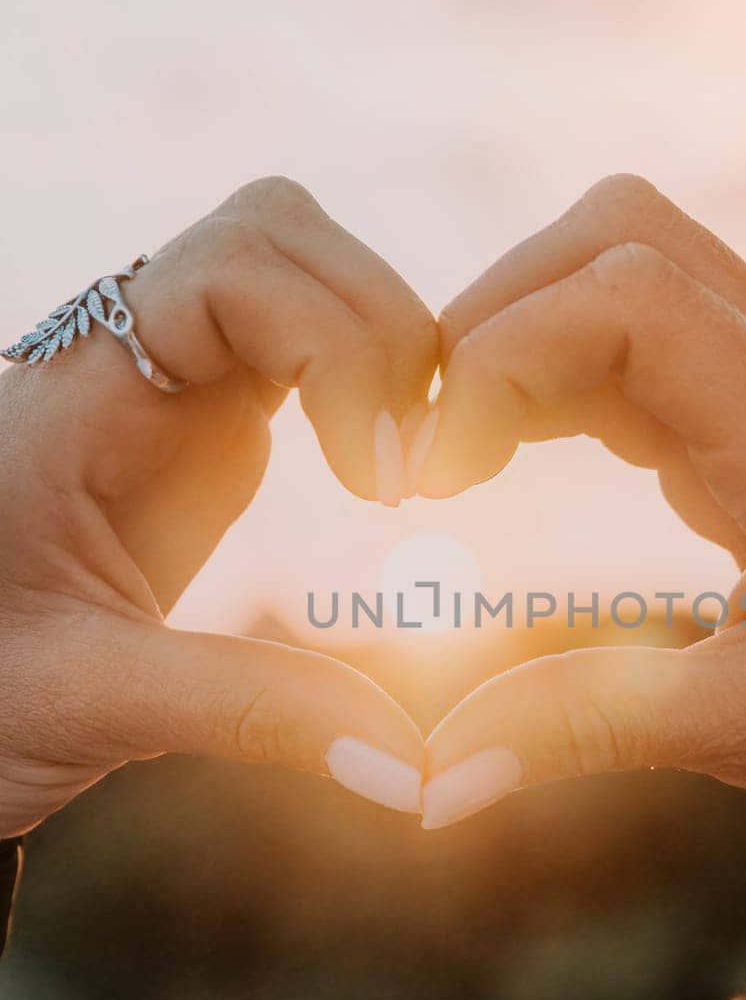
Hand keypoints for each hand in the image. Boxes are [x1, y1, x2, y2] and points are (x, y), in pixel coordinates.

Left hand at [0, 177, 435, 837]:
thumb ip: (248, 713)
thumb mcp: (89, 703)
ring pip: (301, 274)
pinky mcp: (202, 423)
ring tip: (404, 475)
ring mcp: (167, 384)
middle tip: (411, 472)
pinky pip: (301, 342)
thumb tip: (410, 766)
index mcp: (80, 397)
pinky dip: (366, 383)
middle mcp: (126, 363)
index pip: (237, 265)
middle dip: (381, 329)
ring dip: (382, 349)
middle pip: (281, 233)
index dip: (339, 342)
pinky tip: (379, 477)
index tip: (379, 479)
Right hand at [415, 176, 745, 917]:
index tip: (432, 474)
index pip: (631, 301)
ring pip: (625, 273)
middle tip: (426, 448)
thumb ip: (587, 732)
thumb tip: (430, 781)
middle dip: (493, 318)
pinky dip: (555, 375)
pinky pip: (639, 343)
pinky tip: (508, 455)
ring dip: (518, 338)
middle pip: (620, 240)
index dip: (500, 358)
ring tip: (451, 453)